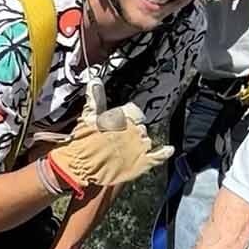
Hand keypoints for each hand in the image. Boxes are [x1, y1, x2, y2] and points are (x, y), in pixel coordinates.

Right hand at [46, 94, 171, 190]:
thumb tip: (94, 81)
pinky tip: (169, 149)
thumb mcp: (87, 117)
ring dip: (141, 143)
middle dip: (133, 130)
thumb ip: (95, 98)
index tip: (122, 120)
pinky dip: (165, 152)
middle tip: (121, 138)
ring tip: (128, 149)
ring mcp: (140, 146)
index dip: (128, 116)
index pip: (134, 110)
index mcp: (122, 116)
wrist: (79, 167)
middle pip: (141, 126)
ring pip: (147, 140)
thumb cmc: (82, 143)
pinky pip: (159, 156)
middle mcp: (134, 129)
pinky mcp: (142, 162)